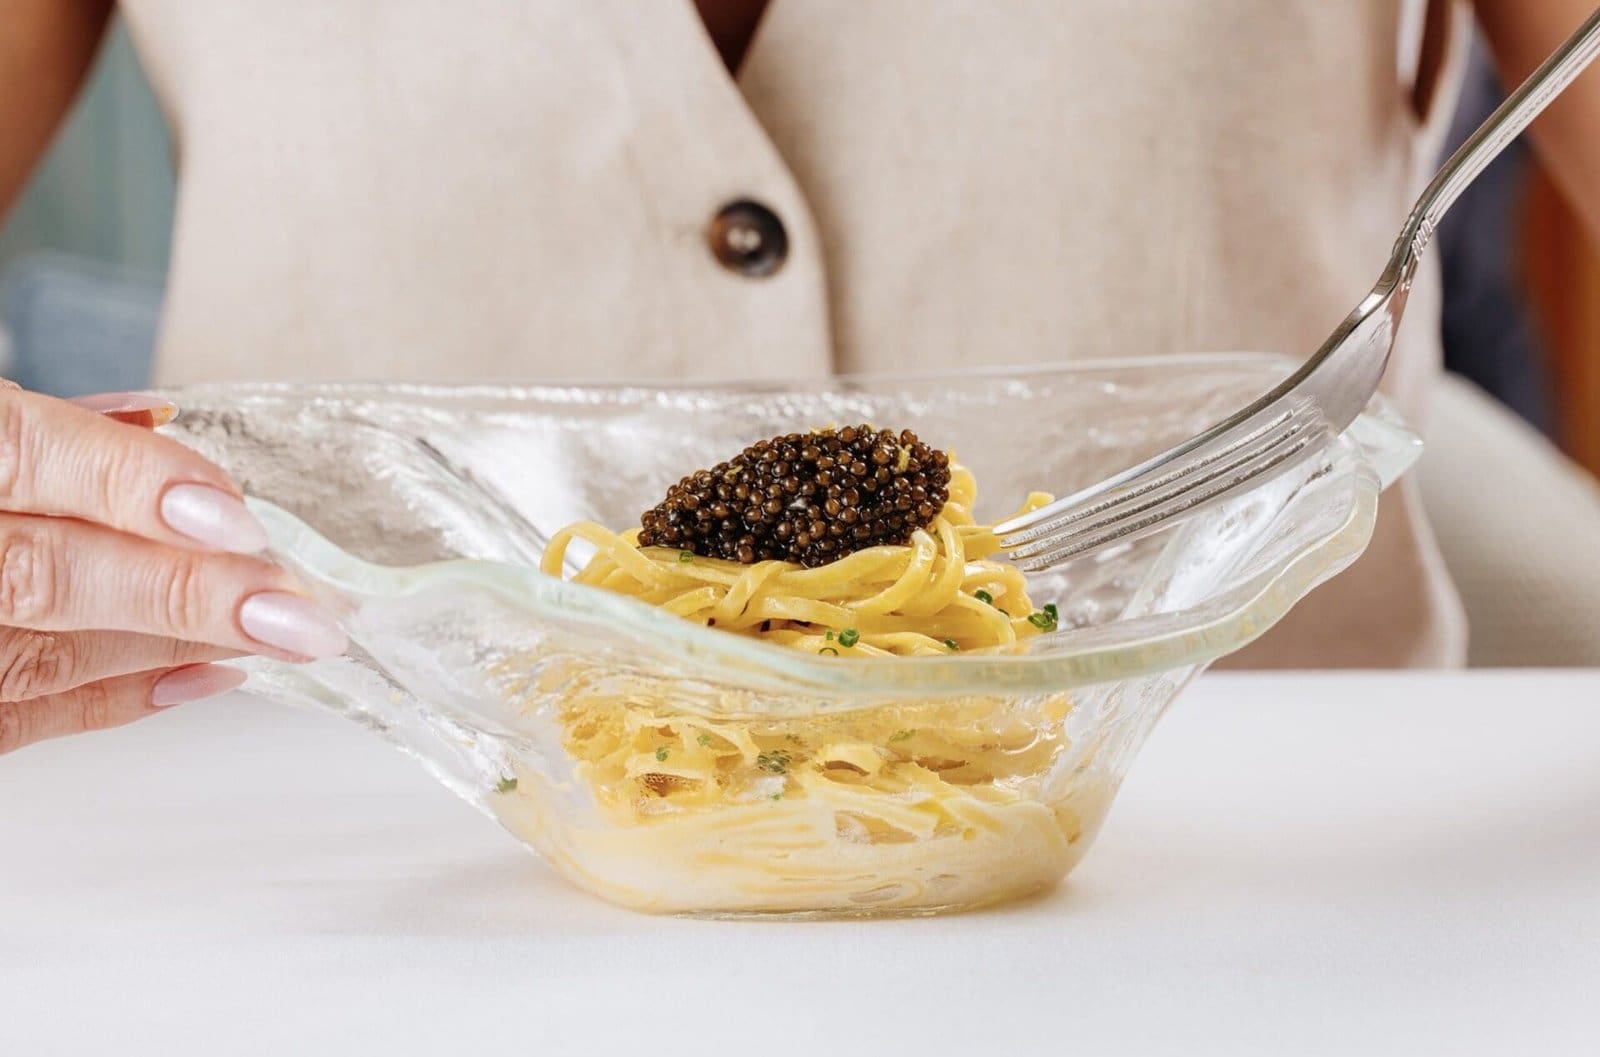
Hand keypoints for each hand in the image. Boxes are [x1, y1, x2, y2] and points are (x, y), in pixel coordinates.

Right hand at [0, 385, 346, 754]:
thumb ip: (45, 430)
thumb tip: (160, 427)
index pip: (25, 455)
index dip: (134, 483)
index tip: (238, 514)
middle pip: (43, 573)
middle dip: (185, 592)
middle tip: (301, 606)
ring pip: (44, 651)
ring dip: (178, 641)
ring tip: (283, 629)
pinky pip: (20, 716)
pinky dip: (123, 695)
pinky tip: (210, 673)